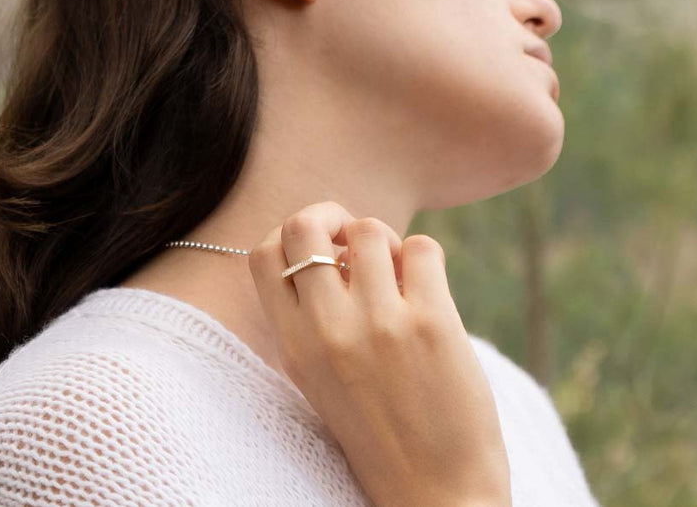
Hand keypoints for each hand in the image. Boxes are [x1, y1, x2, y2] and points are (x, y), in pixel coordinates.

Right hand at [249, 201, 511, 506]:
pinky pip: (422, 247)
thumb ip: (311, 316)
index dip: (290, 234)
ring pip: (368, 229)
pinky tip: (428, 287)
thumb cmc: (378, 429)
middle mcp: (326, 331)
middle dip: (332, 217)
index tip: (321, 249)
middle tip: (358, 243)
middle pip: (304, 224)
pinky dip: (424, 255)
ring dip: (386, 240)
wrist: (435, 495)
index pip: (261, 254)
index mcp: (293, 346)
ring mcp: (378, 326)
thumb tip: (331, 245)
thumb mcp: (320, 377)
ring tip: (400, 272)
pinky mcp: (432, 325)